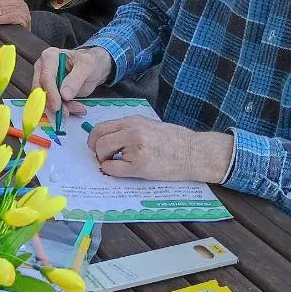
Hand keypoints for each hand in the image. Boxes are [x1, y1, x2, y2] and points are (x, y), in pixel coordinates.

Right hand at [33, 46, 113, 116]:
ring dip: (61, 108)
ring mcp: (45, 81)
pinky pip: (52, 104)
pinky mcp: (49, 92)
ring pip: (45, 100)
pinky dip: (64, 109)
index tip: (57, 106)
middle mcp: (43, 68)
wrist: (93, 68)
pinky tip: (76, 108)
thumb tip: (64, 94)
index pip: (46, 76)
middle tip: (66, 112)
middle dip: (53, 104)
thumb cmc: (89, 62)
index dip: (51, 93)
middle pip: (40, 90)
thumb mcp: (87, 67)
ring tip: (78, 108)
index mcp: (50, 57)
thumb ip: (76, 79)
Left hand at [87, 117, 233, 183]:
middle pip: (99, 137)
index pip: (102, 126)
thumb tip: (110, 138)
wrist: (195, 153)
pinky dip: (111, 170)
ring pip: (103, 151)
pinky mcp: (140, 166)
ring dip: (104, 159)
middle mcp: (133, 131)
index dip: (95, 137)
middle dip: (96, 149)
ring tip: (115, 162)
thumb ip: (131, 129)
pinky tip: (119, 170)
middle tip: (103, 156)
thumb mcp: (150, 126)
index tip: (97, 145)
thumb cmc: (176, 141)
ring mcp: (136, 149)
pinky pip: (114, 169)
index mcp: (134, 121)